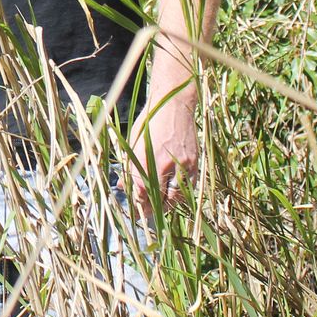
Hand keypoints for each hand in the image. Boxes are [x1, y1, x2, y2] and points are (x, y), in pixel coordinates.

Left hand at [127, 96, 198, 217]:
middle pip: (159, 198)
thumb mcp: (134, 142)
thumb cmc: (150, 121)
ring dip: (166, 205)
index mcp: (147, 158)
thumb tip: (121, 185)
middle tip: (146, 212)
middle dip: (151, 208)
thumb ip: (130, 166)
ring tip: (159, 206)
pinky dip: (180, 195)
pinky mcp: (194, 163)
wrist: (174, 104)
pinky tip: (173, 195)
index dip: (138, 203)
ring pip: (176, 197)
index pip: (141, 191)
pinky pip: (188, 188)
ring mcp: (182, 165)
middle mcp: (165, 164)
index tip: (135, 207)